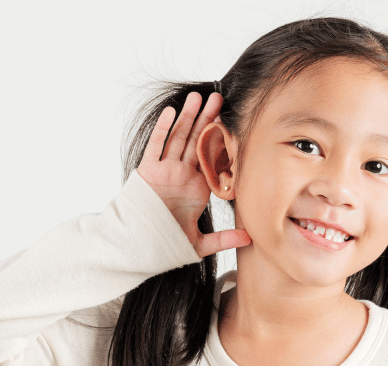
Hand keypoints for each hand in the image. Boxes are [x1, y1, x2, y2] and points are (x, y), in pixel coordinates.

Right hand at [136, 91, 250, 257]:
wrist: (138, 245)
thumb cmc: (165, 243)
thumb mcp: (198, 243)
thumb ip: (223, 239)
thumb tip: (249, 238)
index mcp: (196, 186)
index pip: (211, 158)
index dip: (220, 139)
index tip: (231, 121)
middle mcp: (181, 174)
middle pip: (196, 141)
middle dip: (207, 119)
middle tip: (218, 98)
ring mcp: (165, 170)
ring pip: (178, 138)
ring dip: (188, 117)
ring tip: (197, 96)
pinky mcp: (148, 171)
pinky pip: (156, 146)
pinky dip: (163, 129)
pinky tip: (172, 112)